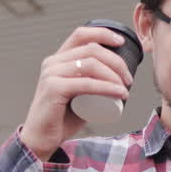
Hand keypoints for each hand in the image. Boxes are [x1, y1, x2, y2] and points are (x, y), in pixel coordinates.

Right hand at [18, 26, 134, 160]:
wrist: (42, 138)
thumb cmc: (63, 117)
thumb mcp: (79, 92)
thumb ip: (91, 80)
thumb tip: (119, 75)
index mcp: (58, 59)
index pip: (81, 34)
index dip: (103, 33)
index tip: (121, 42)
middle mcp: (53, 62)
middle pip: (91, 50)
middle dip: (116, 62)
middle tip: (128, 79)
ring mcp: (51, 74)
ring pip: (90, 64)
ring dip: (114, 75)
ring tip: (125, 88)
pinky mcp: (53, 89)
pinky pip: (86, 84)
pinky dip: (106, 87)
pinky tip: (119, 93)